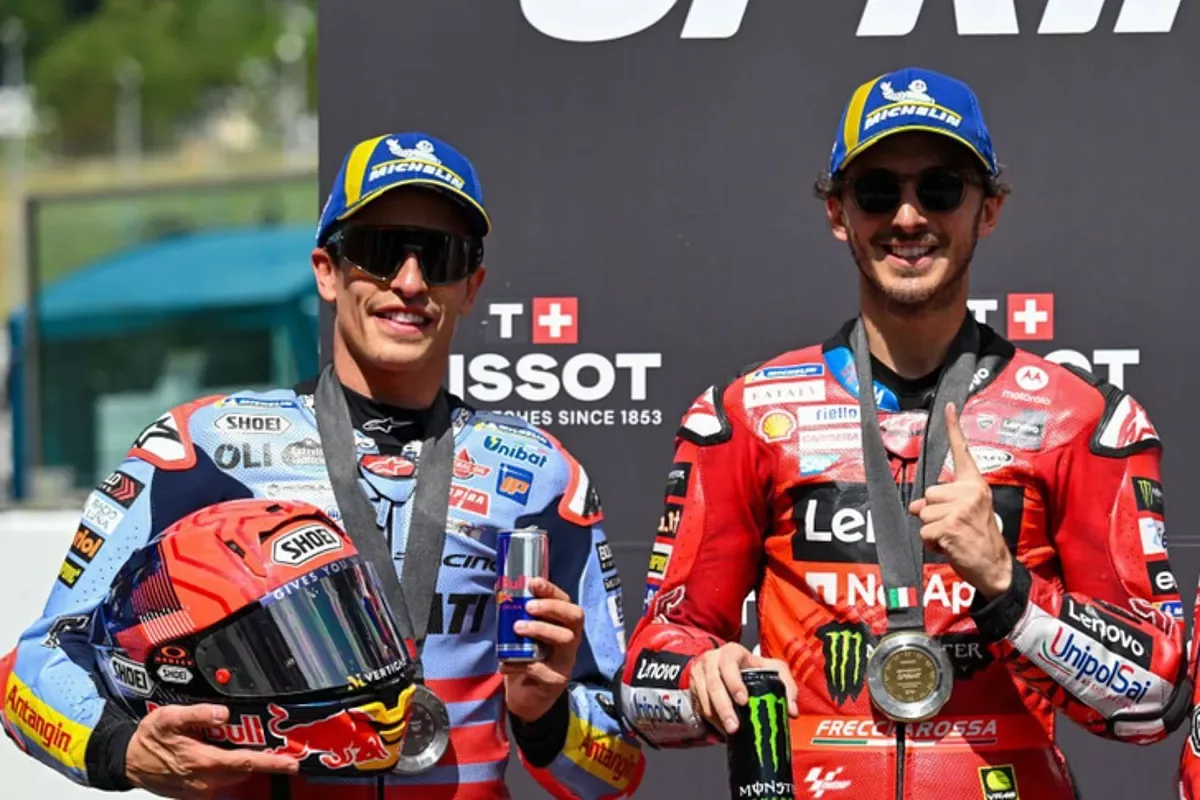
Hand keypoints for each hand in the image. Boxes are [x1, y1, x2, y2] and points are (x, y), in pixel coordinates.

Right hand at [126, 704, 298, 799]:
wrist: (126, 761)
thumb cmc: (149, 739)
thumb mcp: (170, 717)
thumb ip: (199, 714)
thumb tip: (224, 713)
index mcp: (203, 762)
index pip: (246, 763)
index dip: (272, 763)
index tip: (292, 763)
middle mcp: (204, 782)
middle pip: (244, 772)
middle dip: (259, 760)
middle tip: (270, 744)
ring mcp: (199, 792)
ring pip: (233, 778)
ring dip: (242, 765)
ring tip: (240, 746)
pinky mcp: (194, 795)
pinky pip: (219, 784)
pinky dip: (227, 771)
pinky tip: (220, 755)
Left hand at [501, 578, 584, 722]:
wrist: (526, 697)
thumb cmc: (526, 658)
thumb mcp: (524, 635)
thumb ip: (518, 616)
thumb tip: (499, 588)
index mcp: (563, 625)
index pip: (566, 602)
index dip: (552, 591)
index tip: (533, 582)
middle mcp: (570, 640)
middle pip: (575, 617)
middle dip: (552, 607)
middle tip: (528, 606)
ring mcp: (565, 661)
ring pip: (565, 639)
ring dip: (541, 630)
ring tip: (518, 628)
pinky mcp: (555, 681)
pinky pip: (542, 669)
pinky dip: (520, 664)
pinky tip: (505, 663)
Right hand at [686, 642, 797, 736]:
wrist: (722, 662)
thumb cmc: (749, 666)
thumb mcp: (771, 668)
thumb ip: (786, 685)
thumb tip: (792, 710)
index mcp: (732, 652)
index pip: (729, 663)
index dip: (734, 682)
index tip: (743, 700)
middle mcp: (712, 660)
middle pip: (714, 684)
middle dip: (725, 708)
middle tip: (734, 727)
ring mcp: (700, 673)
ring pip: (705, 698)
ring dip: (717, 717)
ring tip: (729, 731)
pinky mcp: (695, 687)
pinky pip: (701, 706)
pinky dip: (712, 719)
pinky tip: (723, 727)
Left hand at [909, 403, 1012, 598]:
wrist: (995, 568)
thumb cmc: (977, 539)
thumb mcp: (965, 513)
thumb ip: (943, 502)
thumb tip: (917, 506)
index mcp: (975, 485)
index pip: (962, 453)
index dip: (954, 428)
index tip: (949, 406)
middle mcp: (970, 491)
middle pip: (929, 494)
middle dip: (934, 514)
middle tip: (955, 527)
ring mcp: (961, 508)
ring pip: (923, 514)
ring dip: (932, 530)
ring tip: (954, 538)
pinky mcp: (950, 525)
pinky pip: (924, 532)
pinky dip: (931, 544)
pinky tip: (950, 547)